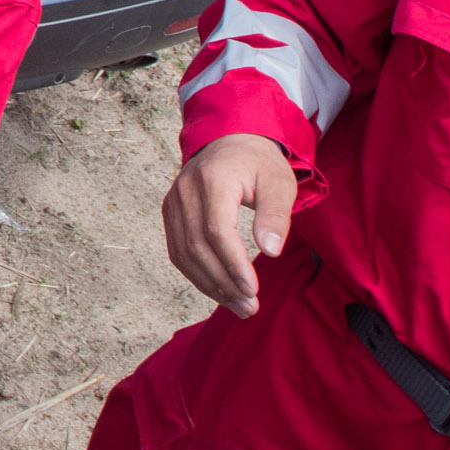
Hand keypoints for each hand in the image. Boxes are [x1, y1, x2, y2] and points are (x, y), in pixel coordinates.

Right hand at [161, 134, 296, 313]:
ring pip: (184, 253)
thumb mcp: (279, 183)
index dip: (233, 263)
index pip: (217, 230)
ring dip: (210, 285)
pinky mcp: (170, 212)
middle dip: (223, 282)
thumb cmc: (259, 164)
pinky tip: (218, 290)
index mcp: (213, 179)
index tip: (253, 289)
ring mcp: (173, 201)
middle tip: (250, 307)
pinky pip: (178, 250)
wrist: (229, 142)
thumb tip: (270, 251)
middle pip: (198, 246)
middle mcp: (185, 190)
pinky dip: (197, 274)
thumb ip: (275, 215)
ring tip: (238, 306)